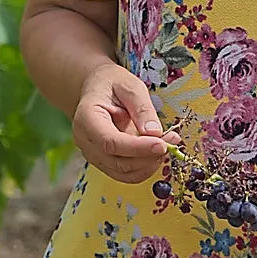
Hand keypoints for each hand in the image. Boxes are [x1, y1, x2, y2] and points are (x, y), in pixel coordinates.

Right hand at [70, 62, 180, 183]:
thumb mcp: (130, 86)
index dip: (137, 148)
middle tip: (171, 140)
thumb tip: (154, 134)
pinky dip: (145, 167)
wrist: (98, 89)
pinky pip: (126, 174)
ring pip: (123, 172)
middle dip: (148, 156)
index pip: (110, 142)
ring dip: (149, 164)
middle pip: (117, 162)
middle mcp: (85, 141)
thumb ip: (142, 108)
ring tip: (166, 143)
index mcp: (87, 118)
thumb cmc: (113, 84)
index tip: (162, 145)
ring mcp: (93, 154)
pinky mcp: (104, 162)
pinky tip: (156, 151)